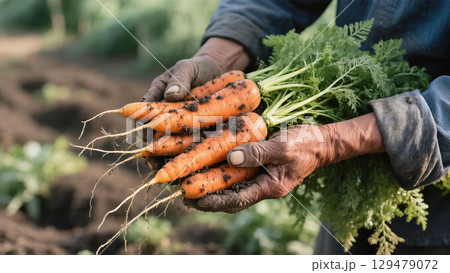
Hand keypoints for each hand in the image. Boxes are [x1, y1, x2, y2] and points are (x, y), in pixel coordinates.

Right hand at [142, 37, 249, 169]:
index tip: (146, 144)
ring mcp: (179, 126)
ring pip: (170, 146)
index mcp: (156, 98)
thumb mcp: (187, 68)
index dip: (144, 131)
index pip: (146, 117)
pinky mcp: (195, 133)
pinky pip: (188, 147)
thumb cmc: (197, 68)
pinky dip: (186, 158)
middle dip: (154, 153)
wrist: (217, 72)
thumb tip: (172, 94)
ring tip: (168, 174)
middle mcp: (165, 116)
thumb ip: (180, 79)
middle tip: (154, 166)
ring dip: (167, 160)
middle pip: (155, 137)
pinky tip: (189, 171)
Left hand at [183, 113, 384, 212]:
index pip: (237, 201)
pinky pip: (240, 176)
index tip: (194, 199)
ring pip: (234, 188)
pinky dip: (224, 174)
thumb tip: (231, 156)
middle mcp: (264, 187)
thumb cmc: (306, 144)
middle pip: (231, 199)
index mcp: (271, 187)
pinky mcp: (263, 168)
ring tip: (192, 182)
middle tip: (185, 194)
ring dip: (214, 187)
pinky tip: (211, 166)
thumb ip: (259, 152)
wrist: (323, 142)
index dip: (214, 202)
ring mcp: (263, 178)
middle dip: (208, 199)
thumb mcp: (283, 147)